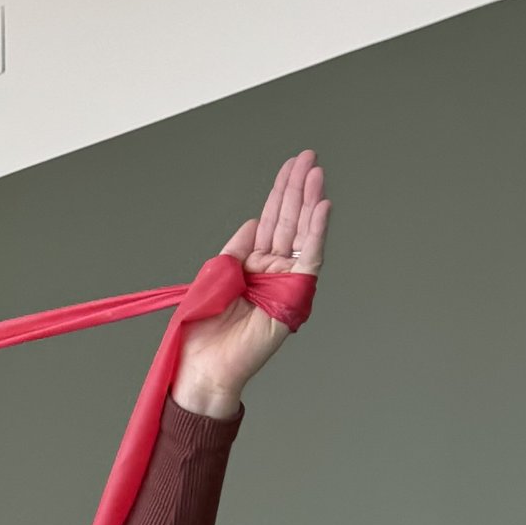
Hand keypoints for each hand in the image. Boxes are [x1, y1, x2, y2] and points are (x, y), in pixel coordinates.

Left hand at [175, 150, 330, 415]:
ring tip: (316, 174)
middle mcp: (273, 271)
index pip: (271, 221)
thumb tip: (255, 222)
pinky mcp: (293, 297)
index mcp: (253, 265)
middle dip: (298, 188)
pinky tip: (322, 207)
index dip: (279, 193)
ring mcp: (285, 283)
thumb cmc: (204, 331)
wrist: (204, 366)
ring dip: (310, 203)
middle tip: (309, 158)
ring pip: (301, 235)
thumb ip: (237, 248)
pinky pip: (307, 260)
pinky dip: (316, 234)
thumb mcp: (216, 275)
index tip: (290, 166)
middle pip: (289, 222)